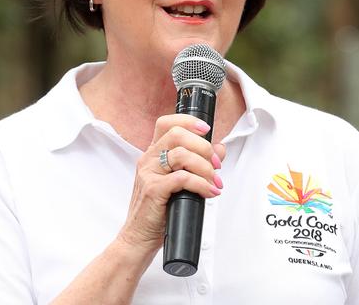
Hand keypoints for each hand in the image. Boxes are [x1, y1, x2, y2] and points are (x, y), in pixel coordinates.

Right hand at [117, 114, 225, 254]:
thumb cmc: (157, 210)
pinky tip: (209, 192)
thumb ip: (197, 163)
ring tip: (214, 181)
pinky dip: (201, 184)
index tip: (207, 129)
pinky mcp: (153, 189)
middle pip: (177, 135)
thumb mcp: (178, 182)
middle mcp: (149, 159)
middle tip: (216, 164)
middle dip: (203, 147)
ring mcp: (149, 173)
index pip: (167, 123)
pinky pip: (182, 178)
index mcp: (153, 153)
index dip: (189, 122)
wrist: (138, 237)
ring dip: (205, 167)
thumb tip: (219, 149)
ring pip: (181, 155)